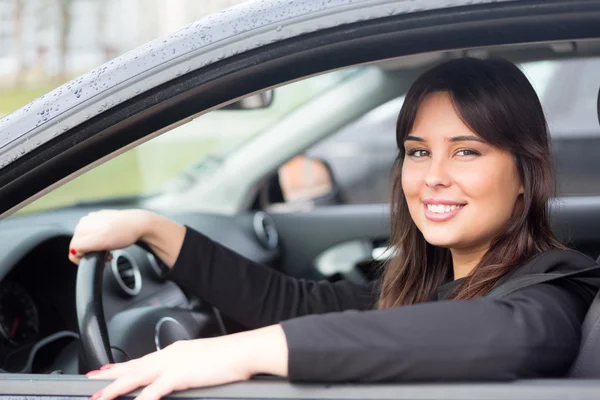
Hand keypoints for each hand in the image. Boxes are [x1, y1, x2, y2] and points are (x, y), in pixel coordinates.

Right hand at [69, 209, 152, 263]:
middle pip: (80, 245)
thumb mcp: (100, 242)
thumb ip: (82, 246)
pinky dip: (101, 241)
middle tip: (106, 255)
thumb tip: (73, 251)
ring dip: (96, 248)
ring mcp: (93, 220)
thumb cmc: (124, 233)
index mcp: (82, 226)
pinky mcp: (101, 220)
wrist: (140, 224)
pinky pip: (95, 234)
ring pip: (87, 240)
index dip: (84, 258)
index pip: (73, 248)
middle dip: (90, 253)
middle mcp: (86, 221)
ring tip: (108, 249)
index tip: (97, 259)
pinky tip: (110, 242)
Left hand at [86, 326, 288, 399]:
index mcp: (175, 351)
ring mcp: (173, 364)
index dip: (123, 367)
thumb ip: (188, 368)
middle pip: (133, 366)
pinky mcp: (179, 375)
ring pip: (136, 377)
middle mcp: (170, 355)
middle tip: (91, 380)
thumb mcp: (203, 361)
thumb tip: (182, 377)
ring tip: (99, 397)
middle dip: (111, 375)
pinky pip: (153, 391)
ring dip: (115, 388)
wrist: (243, 351)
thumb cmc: (229, 356)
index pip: (143, 360)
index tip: (108, 370)